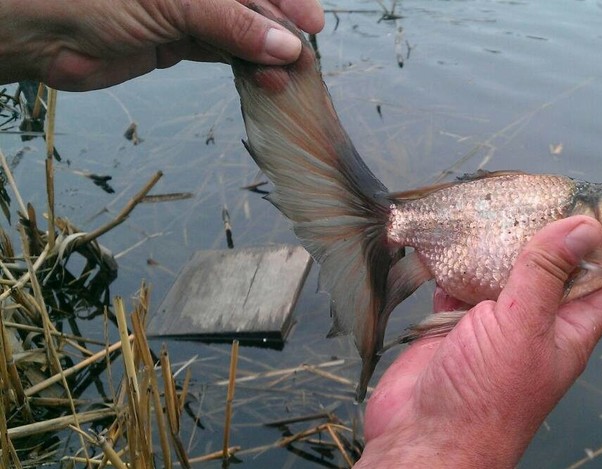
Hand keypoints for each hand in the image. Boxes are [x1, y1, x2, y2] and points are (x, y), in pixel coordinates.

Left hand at [0, 0, 323, 90]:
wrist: (41, 32)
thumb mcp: (175, 2)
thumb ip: (234, 23)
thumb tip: (286, 46)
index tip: (313, 24)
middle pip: (251, 6)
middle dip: (280, 32)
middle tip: (303, 61)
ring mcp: (186, 11)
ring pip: (241, 32)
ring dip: (265, 56)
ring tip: (286, 79)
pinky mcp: (175, 41)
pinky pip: (222, 52)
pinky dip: (245, 67)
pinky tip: (264, 80)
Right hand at [357, 216, 601, 467]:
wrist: (425, 438)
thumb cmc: (487, 397)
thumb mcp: (525, 325)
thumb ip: (548, 272)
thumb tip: (584, 227)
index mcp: (568, 330)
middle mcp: (536, 325)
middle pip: (553, 270)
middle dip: (548, 233)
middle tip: (543, 192)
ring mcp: (494, 325)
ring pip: (505, 273)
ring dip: (500, 243)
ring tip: (499, 202)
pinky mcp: (456, 324)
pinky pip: (461, 283)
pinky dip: (457, 262)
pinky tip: (454, 236)